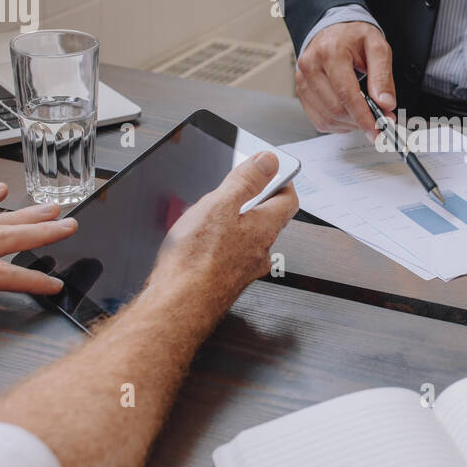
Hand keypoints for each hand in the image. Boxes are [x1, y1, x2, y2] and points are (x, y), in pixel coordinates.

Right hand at [150, 152, 298, 320]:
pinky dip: (221, 243)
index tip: (271, 169)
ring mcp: (245, 269)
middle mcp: (261, 251)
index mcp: (265, 228)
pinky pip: (230, 254)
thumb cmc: (196, 260)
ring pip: (247, 238)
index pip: (288, 199)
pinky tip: (200, 243)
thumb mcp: (220, 205)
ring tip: (211, 214)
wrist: (178, 306)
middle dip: (253, 200)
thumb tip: (269, 161)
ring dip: (235, 223)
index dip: (282, 180)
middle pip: (267, 218)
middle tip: (236, 188)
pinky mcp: (226, 281)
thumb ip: (246, 180)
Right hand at [295, 21, 394, 136]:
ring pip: (327, 118)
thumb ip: (383, 76)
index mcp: (330, 52)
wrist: (334, 30)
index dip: (363, 116)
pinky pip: (320, 120)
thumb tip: (385, 103)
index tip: (377, 130)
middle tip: (379, 121)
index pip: (346, 93)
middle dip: (360, 120)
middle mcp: (311, 66)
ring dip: (350, 123)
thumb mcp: (377, 47)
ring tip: (364, 113)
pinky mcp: (302, 93)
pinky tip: (349, 113)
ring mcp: (303, 81)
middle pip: (336, 108)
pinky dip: (338, 123)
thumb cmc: (354, 37)